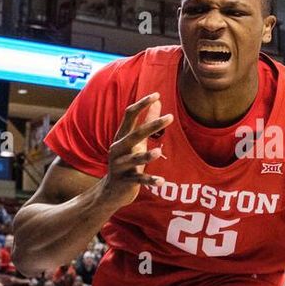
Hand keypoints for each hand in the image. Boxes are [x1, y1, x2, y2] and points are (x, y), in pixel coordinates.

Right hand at [98, 93, 173, 207]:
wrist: (113, 191)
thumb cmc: (128, 161)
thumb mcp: (138, 141)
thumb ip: (148, 121)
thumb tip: (159, 101)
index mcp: (121, 137)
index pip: (129, 115)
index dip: (142, 104)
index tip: (156, 95)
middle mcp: (118, 149)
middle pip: (134, 134)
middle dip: (152, 126)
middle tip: (171, 117)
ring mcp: (120, 166)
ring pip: (133, 159)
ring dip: (145, 156)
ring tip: (158, 153)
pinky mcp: (126, 181)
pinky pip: (139, 180)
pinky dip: (150, 180)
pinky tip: (162, 181)